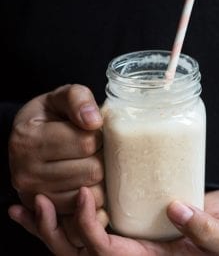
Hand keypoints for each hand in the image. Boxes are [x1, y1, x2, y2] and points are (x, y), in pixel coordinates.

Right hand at [8, 84, 103, 213]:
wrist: (31, 137)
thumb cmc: (50, 116)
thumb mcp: (62, 97)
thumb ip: (78, 99)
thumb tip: (94, 121)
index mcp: (29, 139)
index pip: (86, 143)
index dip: (99, 136)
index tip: (94, 131)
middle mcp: (26, 172)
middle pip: (92, 170)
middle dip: (102, 157)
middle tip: (97, 148)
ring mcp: (36, 195)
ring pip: (93, 194)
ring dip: (101, 177)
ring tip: (91, 161)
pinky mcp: (48, 209)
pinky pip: (86, 209)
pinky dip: (94, 194)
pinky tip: (88, 178)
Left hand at [9, 188, 218, 255]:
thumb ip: (207, 230)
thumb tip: (178, 211)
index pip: (105, 254)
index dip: (88, 228)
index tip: (84, 194)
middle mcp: (130, 252)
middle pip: (80, 252)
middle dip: (54, 231)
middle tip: (34, 202)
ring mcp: (126, 237)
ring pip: (78, 239)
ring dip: (51, 224)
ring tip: (29, 203)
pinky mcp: (126, 219)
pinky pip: (91, 221)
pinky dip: (68, 212)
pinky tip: (54, 196)